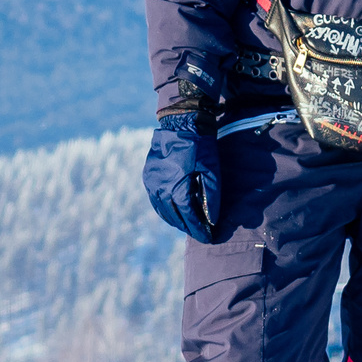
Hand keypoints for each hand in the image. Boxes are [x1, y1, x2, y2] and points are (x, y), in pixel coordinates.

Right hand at [144, 110, 222, 241]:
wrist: (180, 123)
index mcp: (177, 188)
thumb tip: (212, 219)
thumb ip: (212, 196)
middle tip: (200, 234)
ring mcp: (151, 183)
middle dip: (188, 227)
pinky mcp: (148, 176)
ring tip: (188, 226)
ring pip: (162, 210)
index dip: (199, 229)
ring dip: (175, 220)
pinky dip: (164, 209)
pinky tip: (174, 212)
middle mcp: (160, 189)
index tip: (208, 237)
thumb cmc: (201, 146)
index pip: (189, 217)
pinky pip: (155, 199)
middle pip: (175, 216)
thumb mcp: (212, 170)